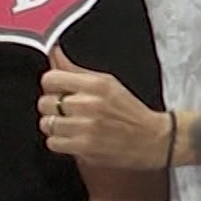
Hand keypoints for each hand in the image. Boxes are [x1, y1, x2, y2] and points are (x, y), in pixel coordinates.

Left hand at [39, 47, 171, 170]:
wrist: (156, 140)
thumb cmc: (130, 112)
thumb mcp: (107, 83)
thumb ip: (75, 70)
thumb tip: (54, 52)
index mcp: (95, 84)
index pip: (50, 79)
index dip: (51, 86)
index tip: (57, 91)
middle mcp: (89, 104)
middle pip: (44, 103)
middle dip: (52, 108)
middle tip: (66, 112)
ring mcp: (86, 127)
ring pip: (46, 124)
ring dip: (55, 127)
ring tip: (70, 127)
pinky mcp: (85, 147)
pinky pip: (53, 143)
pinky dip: (60, 142)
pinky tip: (73, 139)